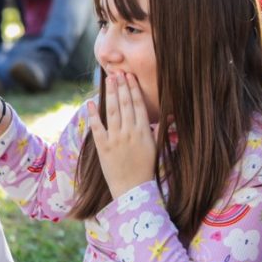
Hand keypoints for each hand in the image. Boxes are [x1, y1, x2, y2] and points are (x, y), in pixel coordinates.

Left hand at [86, 73, 156, 198]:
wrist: (133, 189)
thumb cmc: (146, 169)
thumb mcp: (156, 147)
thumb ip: (159, 129)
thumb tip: (170, 115)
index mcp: (143, 132)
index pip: (137, 105)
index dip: (133, 90)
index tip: (130, 77)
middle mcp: (129, 133)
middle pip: (125, 104)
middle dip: (121, 87)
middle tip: (117, 72)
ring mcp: (115, 139)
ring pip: (112, 111)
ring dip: (110, 94)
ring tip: (108, 80)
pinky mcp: (103, 147)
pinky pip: (97, 127)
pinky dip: (94, 114)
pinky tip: (91, 102)